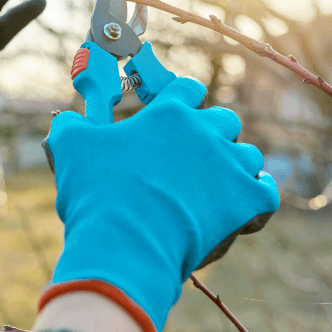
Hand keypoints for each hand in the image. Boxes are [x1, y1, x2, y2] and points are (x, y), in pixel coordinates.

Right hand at [42, 77, 278, 331]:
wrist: (124, 243)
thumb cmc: (97, 192)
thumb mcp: (70, 148)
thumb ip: (69, 125)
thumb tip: (65, 120)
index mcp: (169, 113)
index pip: (188, 89)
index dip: (183, 97)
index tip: (177, 107)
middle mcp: (204, 132)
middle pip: (225, 119)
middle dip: (212, 131)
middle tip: (194, 151)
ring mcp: (228, 166)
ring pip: (248, 154)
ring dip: (236, 163)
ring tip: (219, 179)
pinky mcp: (243, 201)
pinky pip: (266, 191)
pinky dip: (259, 193)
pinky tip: (250, 197)